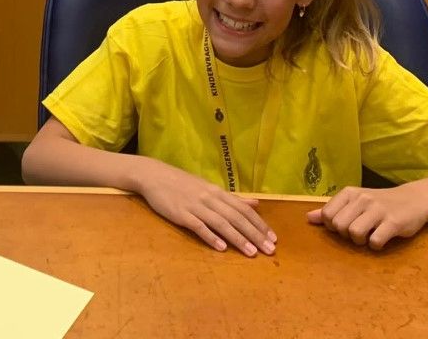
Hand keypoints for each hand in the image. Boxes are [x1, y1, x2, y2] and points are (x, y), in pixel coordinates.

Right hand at [136, 160, 275, 255]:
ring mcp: (195, 206)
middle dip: (254, 234)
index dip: (259, 224)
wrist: (154, 175)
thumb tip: (256, 203)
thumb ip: (233, 198)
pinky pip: (198, 226)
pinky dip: (210, 237)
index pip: (243, 209)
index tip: (273, 239)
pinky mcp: (181, 214)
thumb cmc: (182, 183)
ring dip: (237, 238)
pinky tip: (221, 248)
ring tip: (251, 253)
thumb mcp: (209, 187)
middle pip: (236, 217)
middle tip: (269, 250)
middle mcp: (210, 198)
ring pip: (221, 223)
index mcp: (217, 192)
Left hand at [306, 185, 427, 249]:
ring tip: (368, 237)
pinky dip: (375, 245)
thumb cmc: (379, 202)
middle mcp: (362, 199)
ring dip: (360, 241)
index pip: (327, 214)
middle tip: (358, 233)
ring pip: (354, 233)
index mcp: (349, 193)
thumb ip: (332, 210)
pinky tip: (380, 240)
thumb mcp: (354, 202)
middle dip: (346, 235)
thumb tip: (308, 218)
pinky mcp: (394, 223)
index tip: (345, 226)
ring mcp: (378, 210)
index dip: (332, 226)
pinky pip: (375, 241)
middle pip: (339, 225)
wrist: (414, 199)